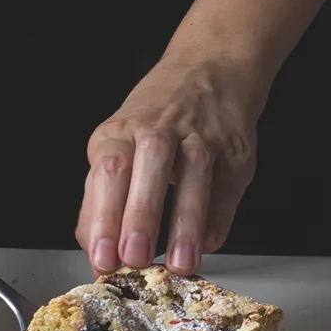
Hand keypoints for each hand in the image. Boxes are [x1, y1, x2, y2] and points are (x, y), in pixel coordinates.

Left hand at [76, 53, 265, 276]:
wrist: (209, 68)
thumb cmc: (154, 119)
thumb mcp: (116, 146)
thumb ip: (102, 199)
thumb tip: (95, 252)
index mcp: (119, 134)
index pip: (107, 174)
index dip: (103, 218)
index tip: (102, 257)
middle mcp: (157, 131)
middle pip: (147, 170)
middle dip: (139, 218)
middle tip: (135, 259)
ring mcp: (200, 136)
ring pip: (193, 176)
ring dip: (185, 223)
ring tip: (179, 262)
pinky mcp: (234, 147)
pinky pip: (226, 186)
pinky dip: (218, 217)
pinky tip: (208, 243)